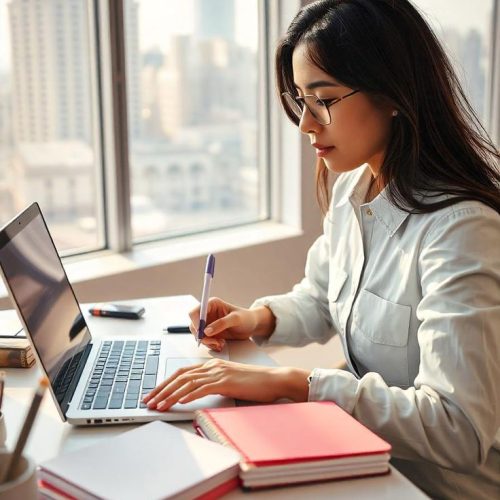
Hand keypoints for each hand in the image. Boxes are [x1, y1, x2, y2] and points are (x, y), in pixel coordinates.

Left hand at [142, 359, 309, 410]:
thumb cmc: (254, 382)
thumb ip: (213, 384)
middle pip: (180, 375)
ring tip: (158, 405)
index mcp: (212, 364)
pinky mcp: (226, 382)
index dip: (166, 382)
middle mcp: (212, 366)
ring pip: (187, 382)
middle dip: (161, 389)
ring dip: (170, 395)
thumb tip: (196, 394)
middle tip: (148, 400)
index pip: (182, 372)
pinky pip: (202, 388)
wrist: (273, 379)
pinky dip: (188, 395)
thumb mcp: (229, 381)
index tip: (154, 393)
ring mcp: (219, 373)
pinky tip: (179, 402)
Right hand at [188, 298, 274, 351]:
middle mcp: (207, 313)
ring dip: (207, 342)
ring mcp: (208, 324)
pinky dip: (211, 345)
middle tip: (213, 342)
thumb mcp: (235, 319)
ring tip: (220, 344)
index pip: (195, 312)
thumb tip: (206, 331)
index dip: (195, 322)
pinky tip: (221, 345)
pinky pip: (205, 341)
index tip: (201, 333)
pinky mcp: (211, 333)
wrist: (252, 326)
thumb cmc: (246, 318)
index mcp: (211, 304)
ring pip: (198, 335)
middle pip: (194, 325)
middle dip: (201, 336)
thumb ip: (221, 324)